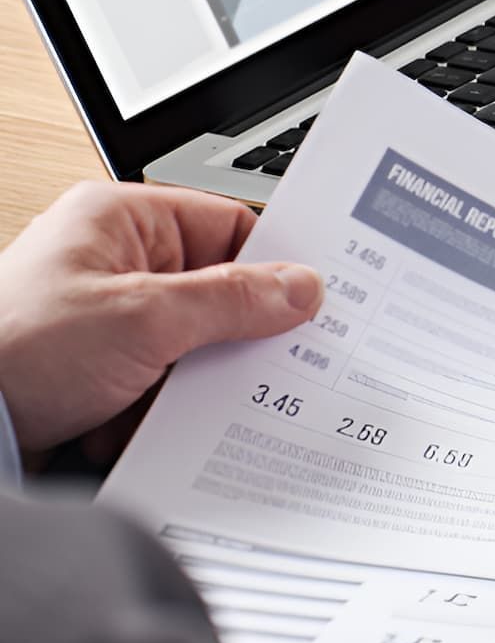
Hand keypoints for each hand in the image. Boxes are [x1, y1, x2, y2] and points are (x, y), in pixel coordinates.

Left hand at [0, 183, 321, 454]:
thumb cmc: (8, 350)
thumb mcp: (143, 318)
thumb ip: (233, 299)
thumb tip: (301, 288)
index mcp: (122, 219)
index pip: (231, 226)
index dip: (277, 262)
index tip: (317, 297)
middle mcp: (115, 262)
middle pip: (218, 291)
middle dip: (231, 336)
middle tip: (262, 360)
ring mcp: (105, 318)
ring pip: (194, 345)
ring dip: (190, 382)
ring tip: (174, 399)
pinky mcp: (97, 370)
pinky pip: (163, 383)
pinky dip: (162, 410)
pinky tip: (139, 423)